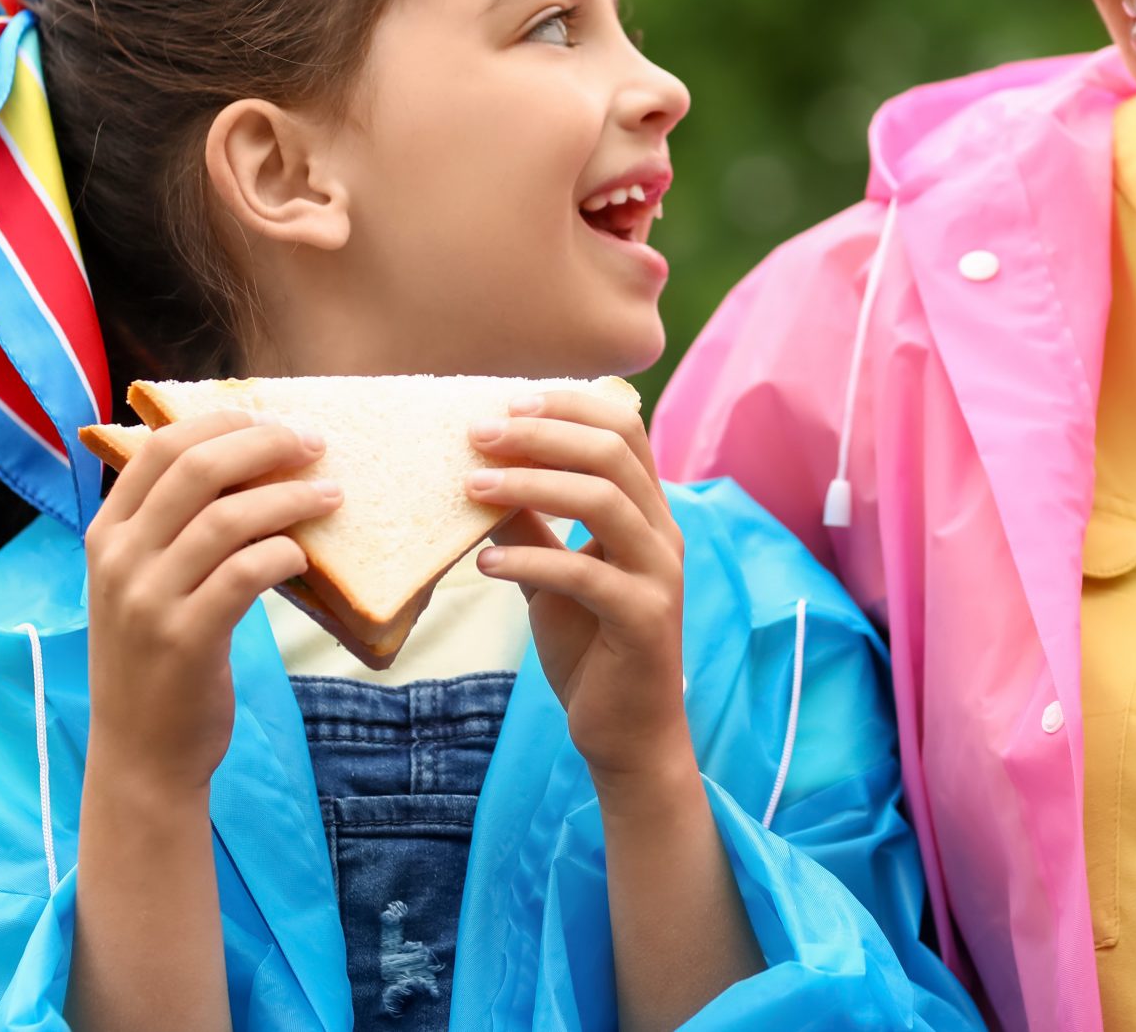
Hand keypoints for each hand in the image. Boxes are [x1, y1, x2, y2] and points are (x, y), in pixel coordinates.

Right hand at [83, 413, 337, 791]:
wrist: (141, 754)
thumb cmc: (157, 659)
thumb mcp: (145, 583)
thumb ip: (175, 527)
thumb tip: (253, 461)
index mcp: (106, 534)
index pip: (160, 448)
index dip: (222, 422)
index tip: (271, 419)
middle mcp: (118, 559)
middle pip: (197, 468)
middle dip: (265, 443)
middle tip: (314, 444)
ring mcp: (147, 599)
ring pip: (228, 517)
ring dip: (290, 497)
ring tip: (332, 496)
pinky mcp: (185, 639)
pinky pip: (246, 573)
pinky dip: (284, 553)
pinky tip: (305, 557)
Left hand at [466, 391, 689, 794]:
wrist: (626, 734)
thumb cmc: (591, 649)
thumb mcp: (551, 576)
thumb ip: (532, 525)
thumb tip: (481, 473)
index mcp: (648, 513)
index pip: (623, 429)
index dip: (568, 406)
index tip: (506, 402)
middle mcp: (663, 534)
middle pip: (613, 452)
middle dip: (542, 434)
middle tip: (477, 435)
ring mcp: (659, 575)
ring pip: (603, 500)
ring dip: (532, 485)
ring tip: (472, 488)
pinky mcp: (644, 619)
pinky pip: (585, 573)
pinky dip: (530, 559)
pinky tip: (486, 563)